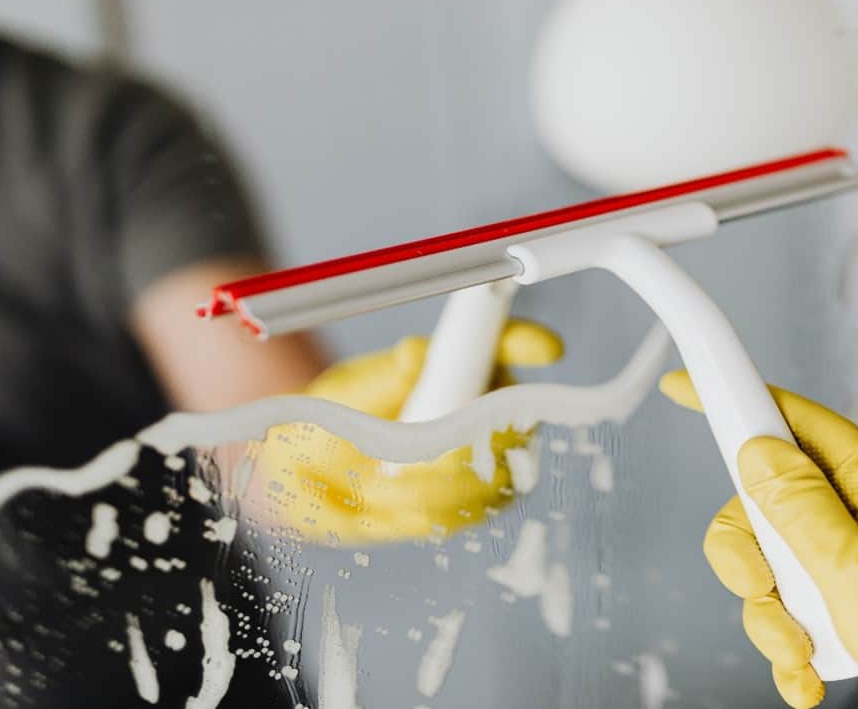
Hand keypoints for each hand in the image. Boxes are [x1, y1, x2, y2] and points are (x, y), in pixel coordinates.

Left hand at [257, 320, 561, 544]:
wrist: (308, 476)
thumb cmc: (332, 420)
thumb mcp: (348, 394)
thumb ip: (382, 378)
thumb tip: (413, 356)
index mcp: (459, 365)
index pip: (505, 345)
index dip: (530, 344)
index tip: (548, 348)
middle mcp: (483, 409)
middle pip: (515, 422)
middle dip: (468, 443)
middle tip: (417, 452)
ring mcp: (484, 459)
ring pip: (493, 477)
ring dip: (432, 487)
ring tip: (377, 485)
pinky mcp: (471, 505)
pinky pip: (468, 514)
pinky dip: (420, 511)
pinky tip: (384, 502)